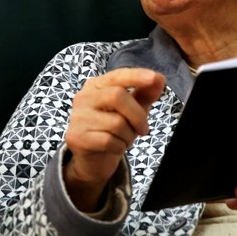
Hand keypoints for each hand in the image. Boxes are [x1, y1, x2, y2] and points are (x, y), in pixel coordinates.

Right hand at [62, 67, 164, 212]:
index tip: (154, 77)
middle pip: (117, 96)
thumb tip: (160, 78)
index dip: (136, 76)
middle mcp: (83, 97)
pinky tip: (114, 148)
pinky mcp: (77, 137)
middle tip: (144, 129)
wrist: (92, 160)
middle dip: (138, 115)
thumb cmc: (113, 130)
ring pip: (116, 122)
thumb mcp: (131, 110)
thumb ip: (144, 94)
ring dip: (128, 135)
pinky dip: (119, 147)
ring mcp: (78, 117)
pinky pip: (109, 141)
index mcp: (96, 86)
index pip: (117, 76)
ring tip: (124, 139)